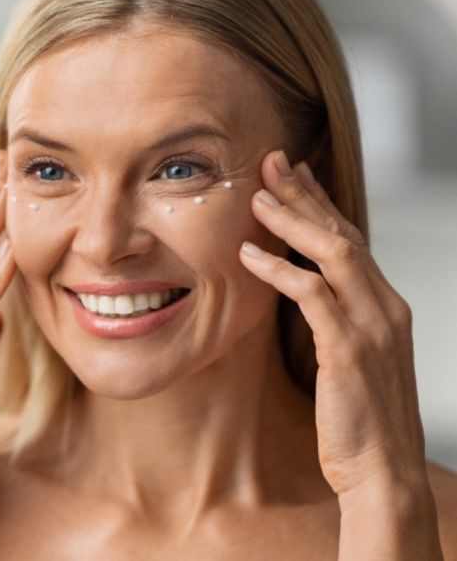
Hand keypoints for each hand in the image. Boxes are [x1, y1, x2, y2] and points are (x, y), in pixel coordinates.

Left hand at [239, 150, 429, 497]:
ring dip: (293, 221)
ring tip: (257, 198)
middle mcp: (385, 308)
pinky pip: (313, 296)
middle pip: (343, 234)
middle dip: (306, 194)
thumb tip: (301, 294)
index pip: (351, 239)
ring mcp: (372, 327)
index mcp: (385, 306)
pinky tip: (249, 256)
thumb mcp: (348, 359)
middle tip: (272, 161)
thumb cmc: (357, 421)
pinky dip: (280, 271)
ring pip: (334, 254)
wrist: (382, 472)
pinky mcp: (350, 350)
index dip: (320, 203)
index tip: (291, 173)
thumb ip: (333, 322)